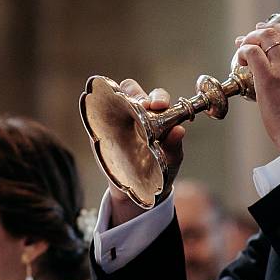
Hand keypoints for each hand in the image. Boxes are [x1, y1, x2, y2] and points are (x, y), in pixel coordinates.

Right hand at [105, 78, 186, 225]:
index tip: (159, 105)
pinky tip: (105, 119)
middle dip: (137, 94)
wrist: (139, 190)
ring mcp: (118, 120)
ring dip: (119, 98)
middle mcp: (136, 113)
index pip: (156, 97)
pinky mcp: (102, 130)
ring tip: (124, 109)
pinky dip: (100, 110)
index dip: (158, 97)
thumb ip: (174, 145)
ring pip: (115, 97)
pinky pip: (99, 114)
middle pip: (133, 90)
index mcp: (157, 116)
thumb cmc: (160, 171)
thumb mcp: (171, 159)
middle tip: (141, 106)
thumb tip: (180, 130)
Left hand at [233, 17, 279, 152]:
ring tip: (240, 52)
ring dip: (248, 41)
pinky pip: (251, 52)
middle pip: (276, 33)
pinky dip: (242, 53)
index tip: (263, 31)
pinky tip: (240, 63)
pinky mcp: (268, 77)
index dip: (275, 29)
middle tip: (246, 41)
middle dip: (257, 33)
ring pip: (263, 38)